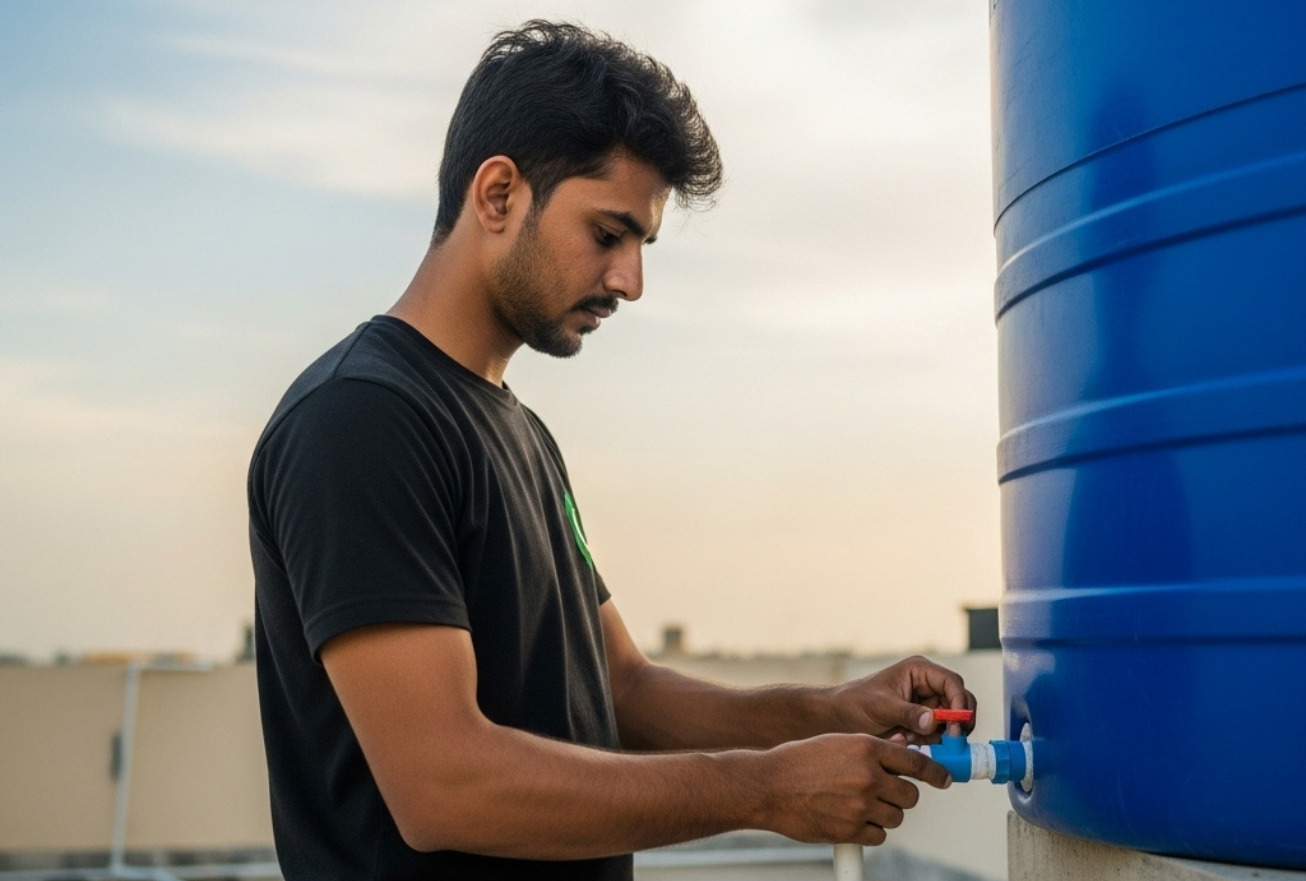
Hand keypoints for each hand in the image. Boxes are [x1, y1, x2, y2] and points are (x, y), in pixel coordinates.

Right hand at [755, 732, 950, 845]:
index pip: (916, 762)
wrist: (768, 786)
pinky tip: (850, 819)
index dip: (935, 772)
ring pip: (896, 817)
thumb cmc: (800, 761)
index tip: (944, 779)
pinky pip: (879, 835)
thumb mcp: (838, 742)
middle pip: (910, 795)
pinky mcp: (851, 830)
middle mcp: (867, 775)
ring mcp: (860, 805)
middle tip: (884, 794)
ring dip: (885, 813)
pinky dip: (870, 830)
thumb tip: (903, 750)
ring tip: (859, 805)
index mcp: (866, 747)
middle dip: (902, 796)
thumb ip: (872, 748)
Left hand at [828, 656, 975, 742]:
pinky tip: (909, 742)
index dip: (960, 703)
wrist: (839, 718)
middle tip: (952, 739)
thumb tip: (933, 722)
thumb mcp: (883, 706)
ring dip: (941, 735)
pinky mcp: (922, 724)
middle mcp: (927, 686)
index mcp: (920, 671)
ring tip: (915, 739)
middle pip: (959, 702)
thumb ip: (909, 713)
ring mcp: (926, 706)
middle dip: (957, 721)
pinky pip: (938, 735)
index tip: (958, 724)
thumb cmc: (857, 702)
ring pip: (951, 722)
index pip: (952, 683)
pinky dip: (931, 743)